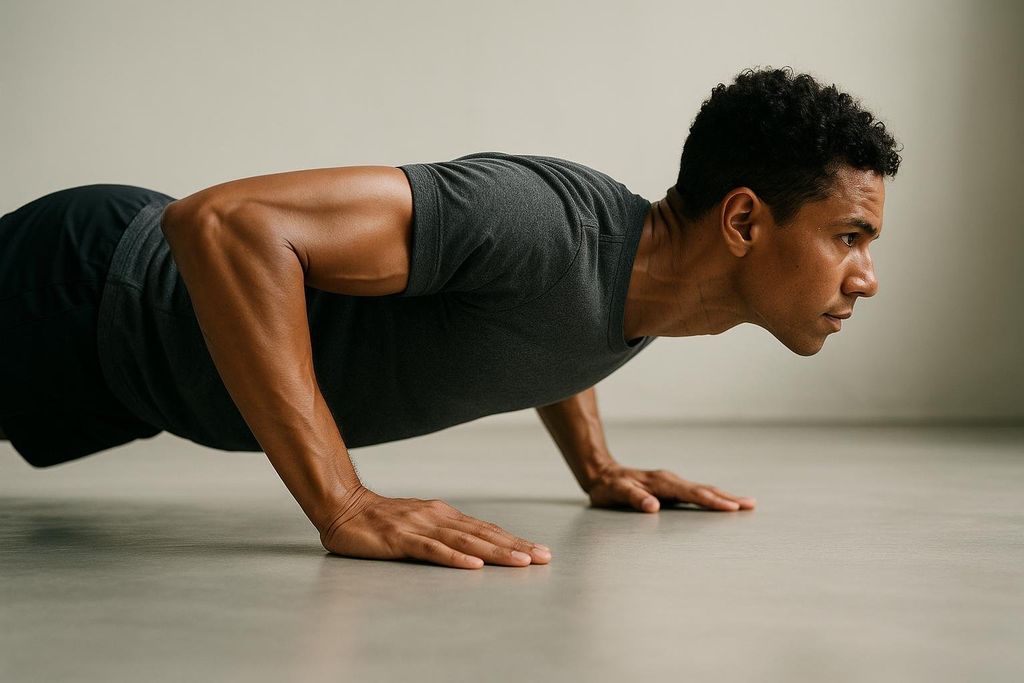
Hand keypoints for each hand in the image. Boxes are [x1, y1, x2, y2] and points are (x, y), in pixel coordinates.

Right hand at [319, 485, 551, 569]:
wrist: (342, 507)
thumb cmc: (379, 521)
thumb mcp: (417, 525)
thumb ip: (441, 534)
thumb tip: (471, 547)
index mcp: (442, 515)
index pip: (485, 530)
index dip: (513, 540)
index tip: (539, 551)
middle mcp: (437, 518)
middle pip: (483, 535)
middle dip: (516, 547)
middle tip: (544, 558)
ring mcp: (419, 528)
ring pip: (466, 542)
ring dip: (496, 553)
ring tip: (521, 562)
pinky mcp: (401, 540)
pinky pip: (432, 551)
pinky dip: (455, 559)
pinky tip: (474, 566)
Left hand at [587, 463, 755, 512]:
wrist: (602, 474)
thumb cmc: (608, 487)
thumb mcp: (615, 493)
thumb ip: (633, 498)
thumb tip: (653, 506)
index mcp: (661, 483)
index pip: (692, 493)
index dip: (712, 501)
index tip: (731, 507)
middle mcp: (670, 480)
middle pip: (704, 489)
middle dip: (728, 497)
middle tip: (750, 505)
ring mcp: (672, 483)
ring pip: (702, 490)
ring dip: (724, 497)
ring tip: (745, 504)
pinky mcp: (671, 488)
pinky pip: (696, 492)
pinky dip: (712, 497)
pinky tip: (722, 503)